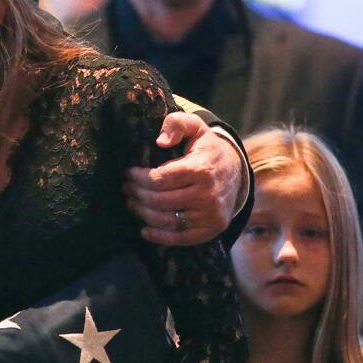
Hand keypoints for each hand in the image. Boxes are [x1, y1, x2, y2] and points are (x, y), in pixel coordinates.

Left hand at [124, 112, 242, 246]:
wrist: (235, 171)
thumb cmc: (206, 149)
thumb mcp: (195, 127)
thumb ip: (177, 124)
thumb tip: (161, 140)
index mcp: (201, 169)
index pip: (160, 179)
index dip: (139, 178)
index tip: (129, 173)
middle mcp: (208, 194)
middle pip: (160, 201)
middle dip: (137, 195)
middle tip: (126, 188)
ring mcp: (211, 215)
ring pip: (167, 221)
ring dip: (143, 213)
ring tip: (132, 203)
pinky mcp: (212, 229)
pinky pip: (181, 239)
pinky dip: (160, 237)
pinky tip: (144, 230)